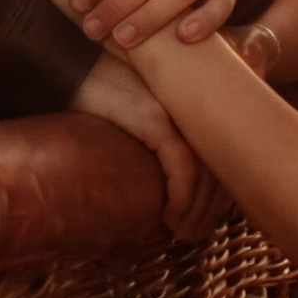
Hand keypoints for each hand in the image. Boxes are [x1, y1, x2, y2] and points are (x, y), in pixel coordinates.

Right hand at [67, 51, 227, 238]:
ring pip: (205, 174)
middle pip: (221, 166)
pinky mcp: (155, 120)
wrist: (72, 63)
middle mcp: (194, 106)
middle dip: (211, 209)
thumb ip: (161, 135)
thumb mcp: (142, 113)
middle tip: (195, 233)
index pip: (225, 154)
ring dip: (196, 212)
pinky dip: (181, 199)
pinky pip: (182, 169)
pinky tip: (170, 216)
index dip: (219, 192)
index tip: (205, 217)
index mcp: (197, 104)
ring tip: (183, 233)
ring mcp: (177, 112)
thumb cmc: (103, 92)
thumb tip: (167, 178)